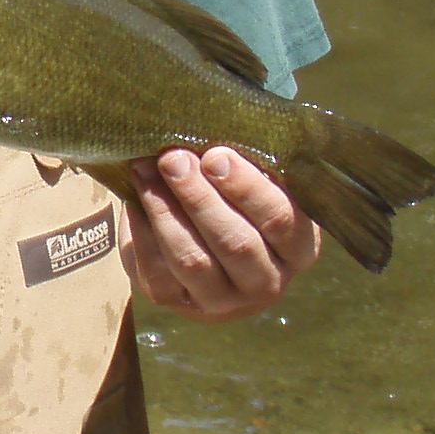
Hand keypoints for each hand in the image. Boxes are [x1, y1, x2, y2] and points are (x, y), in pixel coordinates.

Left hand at [126, 145, 319, 321]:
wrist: (209, 251)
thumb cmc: (239, 201)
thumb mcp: (256, 184)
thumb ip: (243, 165)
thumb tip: (207, 129)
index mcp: (299, 248)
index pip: (280, 219)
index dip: (247, 187)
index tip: (215, 155)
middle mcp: (267, 281)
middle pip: (235, 243)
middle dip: (199, 197)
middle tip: (173, 158)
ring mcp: (224, 301)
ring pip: (193, 260)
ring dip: (165, 210)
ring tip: (145, 169)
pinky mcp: (179, 304)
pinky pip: (158, 270)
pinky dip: (143, 230)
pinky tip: (136, 197)